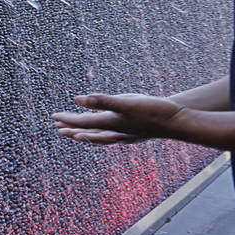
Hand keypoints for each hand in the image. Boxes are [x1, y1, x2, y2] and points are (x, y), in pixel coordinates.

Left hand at [52, 93, 186, 144]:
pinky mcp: (136, 133)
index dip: (67, 119)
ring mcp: (127, 134)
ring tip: (78, 134)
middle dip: (73, 130)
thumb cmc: (155, 111)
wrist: (181, 122)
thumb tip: (78, 99)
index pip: (83, 123)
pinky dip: (104, 133)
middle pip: (89, 132)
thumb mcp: (128, 102)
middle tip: (58, 129)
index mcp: (111, 123)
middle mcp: (116, 131)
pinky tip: (108, 131)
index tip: (54, 117)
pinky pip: (113, 134)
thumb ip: (102, 101)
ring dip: (87, 134)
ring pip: (101, 136)